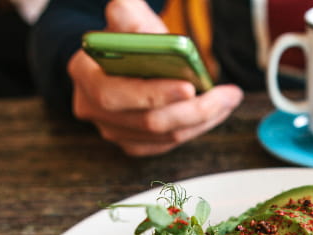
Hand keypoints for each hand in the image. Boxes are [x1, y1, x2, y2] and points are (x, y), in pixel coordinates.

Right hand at [67, 0, 243, 155]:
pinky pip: (168, 144)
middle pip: (148, 122)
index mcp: (84, 73)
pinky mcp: (132, 143)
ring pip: (164, 136)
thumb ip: (126, 13)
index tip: (189, 86)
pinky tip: (215, 112)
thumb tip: (130, 23)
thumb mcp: (126, 15)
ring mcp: (112, 130)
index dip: (153, 94)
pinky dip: (196, 129)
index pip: (114, 94)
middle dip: (193, 111)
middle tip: (226, 96)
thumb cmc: (128, 36)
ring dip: (203, 120)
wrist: (122, 57)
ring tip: (228, 99)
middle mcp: (92, 107)